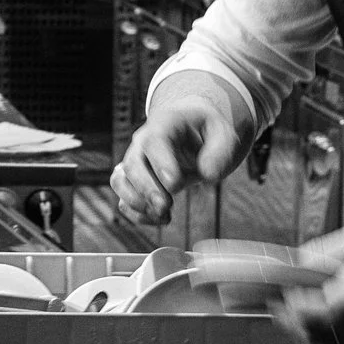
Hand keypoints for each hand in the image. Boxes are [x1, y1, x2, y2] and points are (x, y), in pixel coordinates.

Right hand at [110, 84, 242, 223]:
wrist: (194, 130)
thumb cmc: (207, 131)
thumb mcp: (224, 134)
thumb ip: (220, 153)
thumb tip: (209, 175)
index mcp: (164, 124)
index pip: (154, 142)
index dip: (161, 164)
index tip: (175, 186)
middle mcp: (142, 142)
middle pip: (131, 164)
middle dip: (146, 190)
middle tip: (165, 207)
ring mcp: (136, 161)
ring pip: (119, 181)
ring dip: (136, 203)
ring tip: (163, 216)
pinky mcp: (135, 181)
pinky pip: (123, 198)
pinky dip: (137, 214)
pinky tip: (161, 219)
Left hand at [278, 219, 343, 343]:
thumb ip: (330, 248)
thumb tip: (301, 260)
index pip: (324, 307)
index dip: (297, 306)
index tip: (283, 294)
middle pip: (321, 330)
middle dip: (291, 320)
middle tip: (277, 306)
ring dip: (305, 331)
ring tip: (291, 316)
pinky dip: (326, 340)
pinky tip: (316, 327)